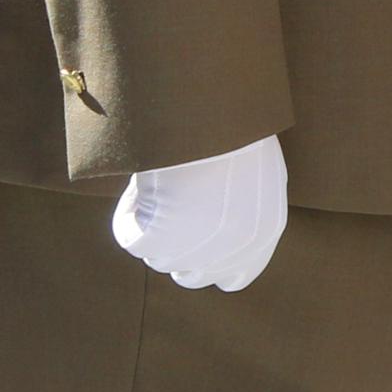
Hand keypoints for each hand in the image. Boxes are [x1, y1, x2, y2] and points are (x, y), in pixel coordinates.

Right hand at [110, 134, 288, 291]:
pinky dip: (128, 215)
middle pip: (191, 275)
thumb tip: (221, 228)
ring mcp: (194, 249)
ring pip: (159, 258)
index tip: (194, 235)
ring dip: (153, 226)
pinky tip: (141, 186)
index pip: (234, 277)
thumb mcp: (258, 174)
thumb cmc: (234, 132)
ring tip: (161, 183)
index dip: (211, 261)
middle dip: (177, 248)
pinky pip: (130, 239)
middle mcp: (232, 251)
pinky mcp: (157, 240)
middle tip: (168, 208)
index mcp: (263, 234)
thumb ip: (247, 211)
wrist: (209, 114)